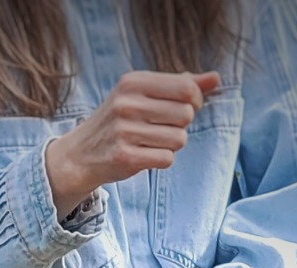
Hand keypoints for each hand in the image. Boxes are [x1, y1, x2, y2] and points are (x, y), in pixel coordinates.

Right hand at [45, 69, 219, 219]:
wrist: (81, 153)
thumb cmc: (120, 121)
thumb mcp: (143, 95)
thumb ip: (180, 85)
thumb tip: (215, 78)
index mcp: (133, 82)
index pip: (186, 88)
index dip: (195, 101)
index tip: (185, 108)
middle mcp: (127, 104)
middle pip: (186, 115)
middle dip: (182, 125)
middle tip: (163, 128)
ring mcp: (124, 131)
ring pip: (179, 140)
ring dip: (172, 145)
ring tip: (152, 142)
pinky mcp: (125, 157)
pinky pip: (166, 159)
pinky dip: (162, 160)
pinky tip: (146, 155)